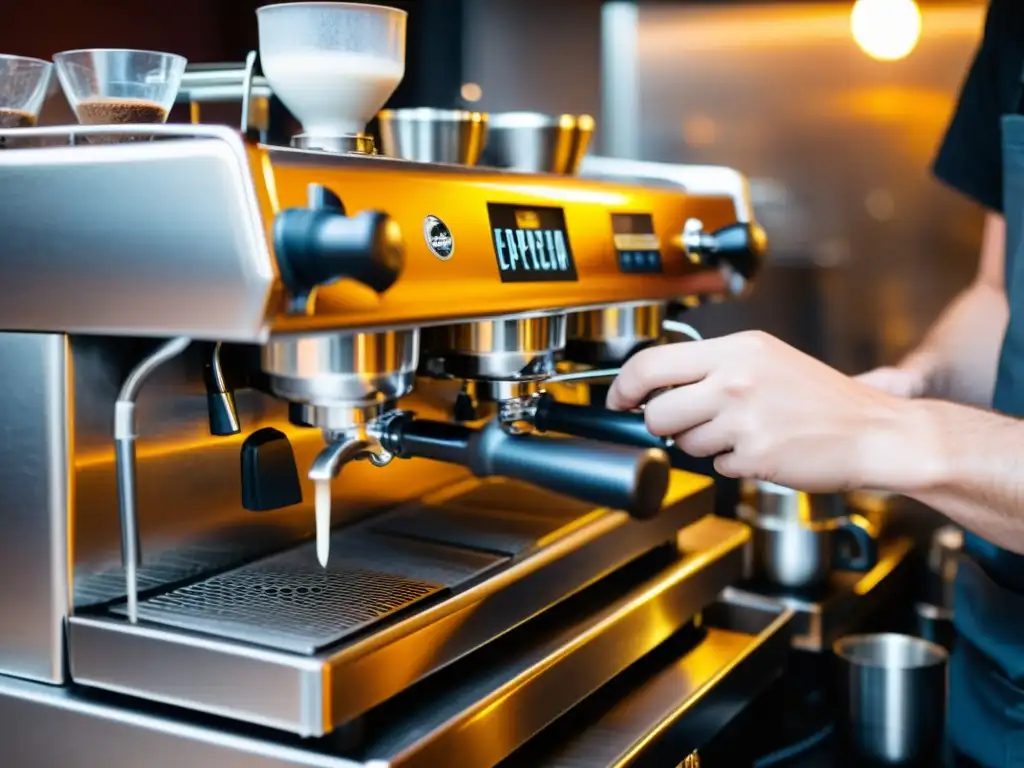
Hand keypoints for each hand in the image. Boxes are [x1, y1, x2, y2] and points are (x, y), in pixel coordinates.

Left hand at [606, 331, 917, 491]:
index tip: (617, 399)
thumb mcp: (766, 360)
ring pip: (684, 443)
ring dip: (705, 445)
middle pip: (657, 411)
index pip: (650, 364)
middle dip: (663, 425)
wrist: (875, 432)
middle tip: (688, 425)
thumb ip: (713, 367)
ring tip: (746, 432)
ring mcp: (743, 418)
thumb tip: (657, 385)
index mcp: (736, 350)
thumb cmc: (823, 399)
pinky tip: (764, 449)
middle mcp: (735, 379)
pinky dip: (734, 464)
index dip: (623, 387)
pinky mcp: (754, 454)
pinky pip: (718, 466)